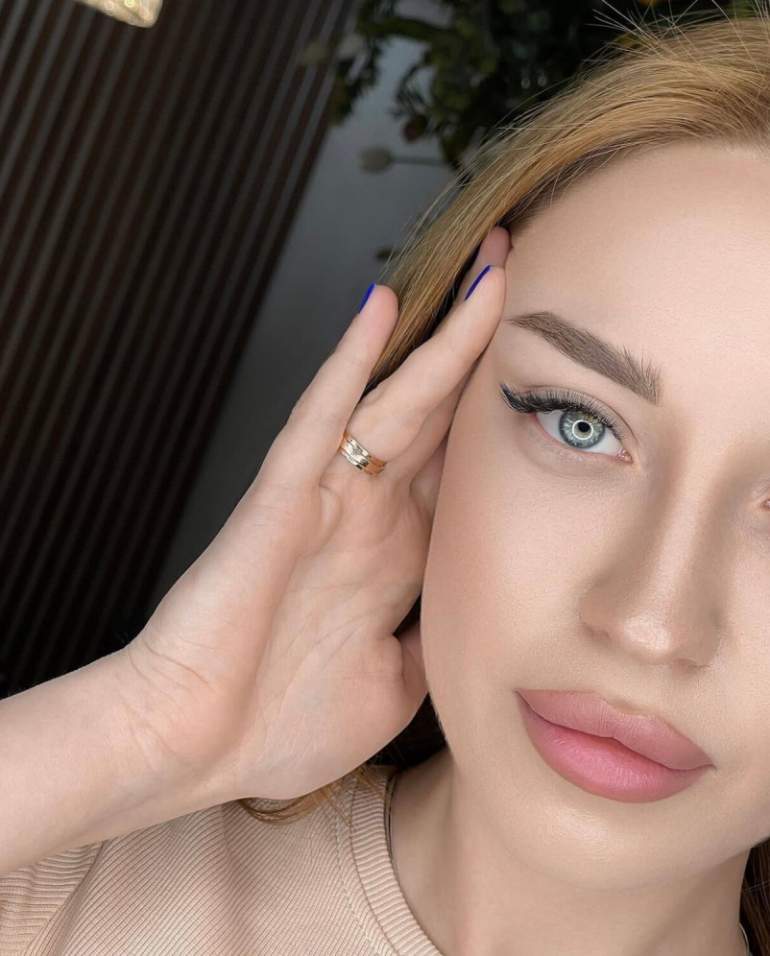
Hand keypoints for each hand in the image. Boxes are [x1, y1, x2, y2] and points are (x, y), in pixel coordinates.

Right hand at [119, 227, 509, 802]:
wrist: (194, 748)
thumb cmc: (278, 724)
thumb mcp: (392, 689)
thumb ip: (433, 642)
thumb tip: (473, 623)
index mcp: (395, 558)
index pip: (465, 472)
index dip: (509, 422)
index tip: (558, 383)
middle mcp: (368, 514)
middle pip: (442, 417)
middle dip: (488, 353)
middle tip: (530, 287)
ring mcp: (327, 499)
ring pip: (395, 401)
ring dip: (444, 339)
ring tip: (492, 270)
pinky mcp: (282, 500)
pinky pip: (320, 421)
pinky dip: (347, 365)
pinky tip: (381, 311)